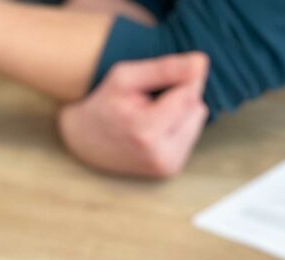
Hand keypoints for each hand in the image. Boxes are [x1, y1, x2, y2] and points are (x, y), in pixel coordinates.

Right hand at [57, 52, 209, 177]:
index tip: (153, 83)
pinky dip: (176, 126)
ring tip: (149, 116)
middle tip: (148, 103)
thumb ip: (164, 68)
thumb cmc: (104, 103)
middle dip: (178, 97)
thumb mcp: (125, 76)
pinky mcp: (169, 170)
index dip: (176, 79)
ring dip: (178, 112)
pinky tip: (153, 129)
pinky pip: (190, 135)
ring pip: (197, 119)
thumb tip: (201, 63)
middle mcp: (160, 157)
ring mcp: (166, 167)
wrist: (84, 141)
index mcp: (147, 134)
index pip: (190, 91)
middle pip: (197, 107)